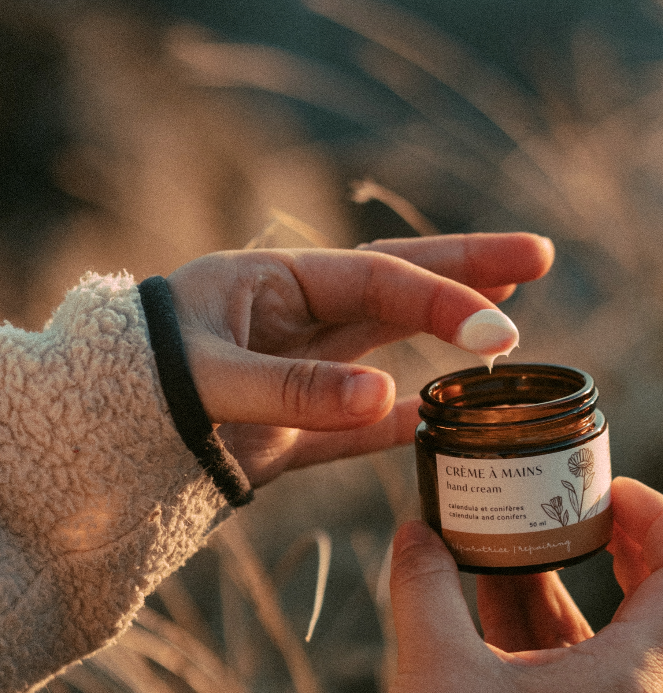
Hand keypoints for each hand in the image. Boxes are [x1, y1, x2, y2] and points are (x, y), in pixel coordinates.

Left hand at [165, 233, 553, 485]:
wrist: (96, 437)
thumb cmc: (139, 384)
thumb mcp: (207, 378)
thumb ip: (293, 389)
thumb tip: (388, 402)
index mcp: (278, 286)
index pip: (380, 282)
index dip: (441, 299)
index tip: (497, 327)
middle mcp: (301, 319)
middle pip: (400, 284)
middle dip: (468, 268)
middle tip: (537, 255)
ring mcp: (307, 372)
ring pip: (392, 343)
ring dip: (447, 327)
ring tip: (507, 316)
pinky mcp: (301, 427)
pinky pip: (366, 424)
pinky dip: (407, 422)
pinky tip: (448, 418)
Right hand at [385, 477, 662, 692]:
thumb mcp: (439, 662)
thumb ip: (426, 586)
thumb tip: (413, 532)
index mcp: (627, 681)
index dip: (660, 518)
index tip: (612, 490)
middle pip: (648, 601)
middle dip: (607, 543)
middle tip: (569, 503)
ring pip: (598, 636)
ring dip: (556, 585)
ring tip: (505, 540)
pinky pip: (572, 669)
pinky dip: (539, 628)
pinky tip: (492, 595)